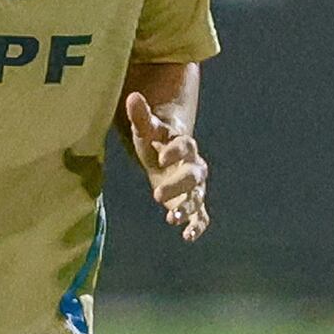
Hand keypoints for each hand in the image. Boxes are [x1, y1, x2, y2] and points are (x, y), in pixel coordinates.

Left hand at [124, 92, 209, 240]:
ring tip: (171, 219)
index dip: (175, 152)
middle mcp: (194, 166)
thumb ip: (142, 116)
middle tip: (157, 195)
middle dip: (178, 186)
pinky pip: (200, 215)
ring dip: (186, 209)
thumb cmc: (155, 141)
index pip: (185, 146)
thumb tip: (133, 97)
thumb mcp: (146, 130)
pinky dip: (196, 226)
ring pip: (197, 197)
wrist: (165, 156)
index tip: (161, 158)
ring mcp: (195, 186)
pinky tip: (187, 237)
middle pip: (193, 175)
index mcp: (184, 145)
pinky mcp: (192, 203)